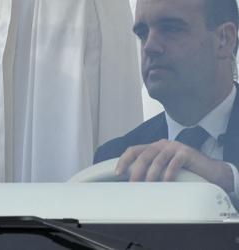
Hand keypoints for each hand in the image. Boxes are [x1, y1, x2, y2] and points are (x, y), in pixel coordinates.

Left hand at [116, 139, 234, 191]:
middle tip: (133, 183)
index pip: (134, 150)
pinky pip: (173, 164)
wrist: (210, 170)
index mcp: (155, 146)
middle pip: (143, 155)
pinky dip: (168, 174)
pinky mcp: (186, 152)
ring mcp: (174, 147)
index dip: (124, 160)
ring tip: (148, 185)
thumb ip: (152, 168)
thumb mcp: (165, 166)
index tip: (117, 172)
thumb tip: (134, 180)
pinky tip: (166, 183)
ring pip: (157, 160)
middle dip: (136, 170)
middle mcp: (162, 144)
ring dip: (151, 175)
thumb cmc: (186, 170)